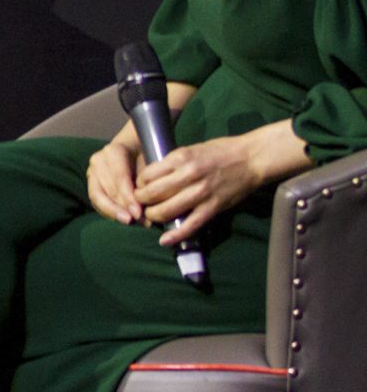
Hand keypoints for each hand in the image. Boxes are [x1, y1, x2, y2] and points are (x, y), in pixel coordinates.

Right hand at [85, 129, 143, 223]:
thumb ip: (150, 178)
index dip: (128, 197)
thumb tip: (154, 201)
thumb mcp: (152, 160)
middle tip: (139, 221)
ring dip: (114, 212)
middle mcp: (99, 160)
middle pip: (108, 188)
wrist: (136, 147)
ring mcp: (92, 171)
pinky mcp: (92, 183)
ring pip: (98, 196)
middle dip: (123, 208)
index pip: (119, 178)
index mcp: (114, 151)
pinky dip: (109, 212)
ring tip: (131, 222)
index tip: (139, 213)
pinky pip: (96, 201)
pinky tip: (122, 219)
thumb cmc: (148, 153)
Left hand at [132, 134, 265, 244]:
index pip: (147, 175)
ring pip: (166, 210)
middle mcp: (188, 175)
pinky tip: (164, 241)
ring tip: (152, 215)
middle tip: (141, 204)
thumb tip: (153, 178)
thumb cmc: (220, 151)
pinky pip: (190, 225)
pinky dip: (175, 235)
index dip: (139, 184)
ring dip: (154, 216)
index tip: (139, 187)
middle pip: (153, 194)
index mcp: (180, 158)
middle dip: (141, 201)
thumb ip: (173, 164)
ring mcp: (201, 193)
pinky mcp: (213, 207)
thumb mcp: (190, 150)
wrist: (251, 158)